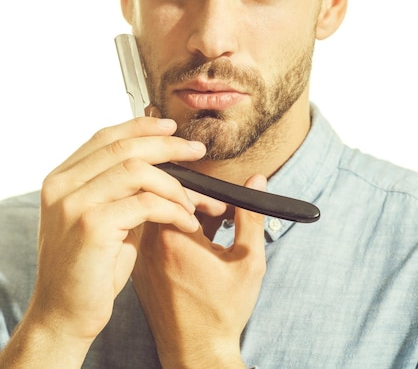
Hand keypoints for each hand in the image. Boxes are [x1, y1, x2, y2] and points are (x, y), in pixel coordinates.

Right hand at [19, 117, 223, 355]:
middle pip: (124, 147)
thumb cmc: (90, 267)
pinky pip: (145, 204)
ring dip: (174, 184)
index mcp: (62, 178)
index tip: (171, 127)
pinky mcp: (92, 225)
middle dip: (167, 145)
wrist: (65, 315)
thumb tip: (159, 158)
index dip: (141, 126)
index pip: (105, 137)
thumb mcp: (104, 216)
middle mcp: (62, 185)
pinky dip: (173, 210)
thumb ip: (121, 188)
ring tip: (194, 203)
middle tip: (196, 151)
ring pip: (136, 171)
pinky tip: (188, 223)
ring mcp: (74, 204)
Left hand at [132, 174, 266, 368]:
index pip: (182, 193)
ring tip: (211, 236)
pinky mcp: (139, 271)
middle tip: (221, 218)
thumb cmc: (223, 312)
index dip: (207, 197)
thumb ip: (250, 218)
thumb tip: (255, 181)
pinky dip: (175, 237)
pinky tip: (197, 253)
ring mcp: (141, 259)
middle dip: (197, 204)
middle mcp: (150, 246)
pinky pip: (154, 239)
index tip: (225, 212)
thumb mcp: (247, 263)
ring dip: (186, 220)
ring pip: (161, 219)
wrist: (196, 353)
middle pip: (168, 203)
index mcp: (173, 239)